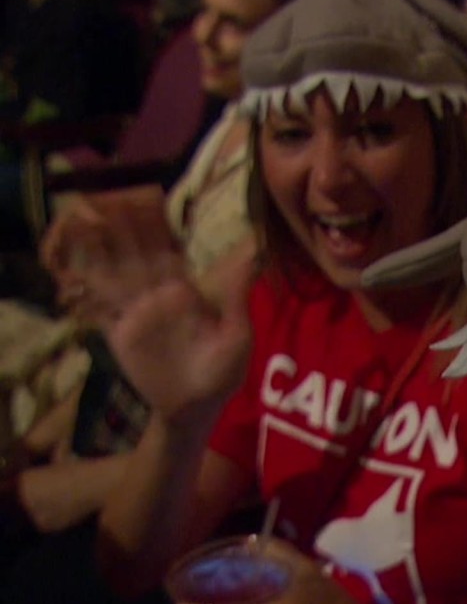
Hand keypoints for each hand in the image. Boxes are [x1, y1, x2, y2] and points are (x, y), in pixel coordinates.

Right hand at [39, 194, 254, 424]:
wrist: (196, 409)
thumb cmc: (222, 372)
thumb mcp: (236, 333)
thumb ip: (237, 293)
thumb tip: (257, 252)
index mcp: (184, 290)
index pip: (165, 248)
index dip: (154, 223)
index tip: (144, 194)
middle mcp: (155, 294)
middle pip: (133, 252)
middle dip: (120, 226)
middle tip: (106, 196)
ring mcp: (134, 313)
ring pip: (112, 272)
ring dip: (98, 248)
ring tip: (84, 220)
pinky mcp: (117, 334)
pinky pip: (98, 306)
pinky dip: (85, 287)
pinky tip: (72, 268)